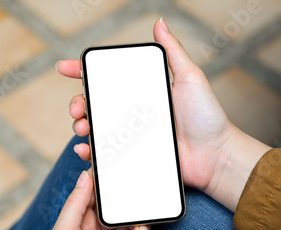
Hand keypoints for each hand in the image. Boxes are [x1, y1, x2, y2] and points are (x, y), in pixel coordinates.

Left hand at [40, 170, 154, 229]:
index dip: (103, 180)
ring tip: (142, 226)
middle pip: (114, 208)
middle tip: (140, 193)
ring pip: (129, 223)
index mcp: (74, 222)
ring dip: (139, 220)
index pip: (91, 194)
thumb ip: (75, 205)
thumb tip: (84, 175)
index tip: (118, 164)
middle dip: (128, 200)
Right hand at [58, 18, 270, 211]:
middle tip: (78, 107)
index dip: (82, 71)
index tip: (64, 68)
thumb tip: (160, 22)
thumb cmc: (206, 116)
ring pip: (95, 128)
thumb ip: (173, 52)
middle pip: (94, 104)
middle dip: (77, 102)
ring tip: (82, 126)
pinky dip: (89, 151)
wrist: (215, 155)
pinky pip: (105, 154)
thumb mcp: (190, 77)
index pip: (107, 79)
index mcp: (142, 92)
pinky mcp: (132, 156)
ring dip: (80, 125)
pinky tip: (85, 149)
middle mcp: (133, 112)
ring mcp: (131, 136)